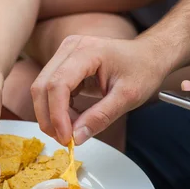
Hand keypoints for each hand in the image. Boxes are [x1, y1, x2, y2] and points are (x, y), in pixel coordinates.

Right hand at [31, 36, 166, 144]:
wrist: (148, 55)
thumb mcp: (127, 97)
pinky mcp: (63, 64)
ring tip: (72, 130)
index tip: (66, 138)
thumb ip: (101, 117)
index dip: (57, 114)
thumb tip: (76, 138)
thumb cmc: (142, 70)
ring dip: (51, 115)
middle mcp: (70, 48)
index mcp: (87, 51)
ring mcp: (64, 54)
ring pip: (42, 89)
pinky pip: (50, 90)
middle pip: (42, 86)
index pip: (58, 84)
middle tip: (65, 140)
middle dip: (49, 118)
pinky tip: (73, 118)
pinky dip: (57, 109)